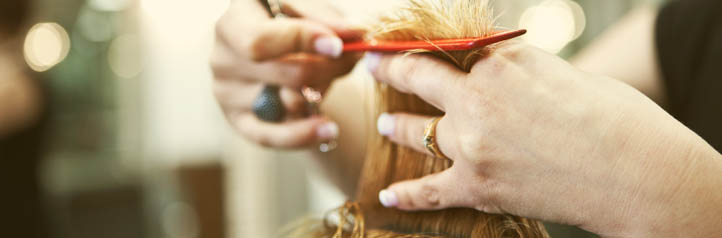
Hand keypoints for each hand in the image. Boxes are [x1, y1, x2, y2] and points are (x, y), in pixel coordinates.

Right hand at [211, 0, 361, 147]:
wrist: (274, 47)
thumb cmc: (288, 17)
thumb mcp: (301, 5)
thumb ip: (323, 17)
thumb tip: (353, 35)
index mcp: (232, 21)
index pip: (260, 41)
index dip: (302, 43)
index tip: (338, 46)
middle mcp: (222, 57)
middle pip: (287, 75)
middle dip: (330, 67)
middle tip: (354, 58)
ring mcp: (227, 92)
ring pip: (289, 104)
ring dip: (321, 91)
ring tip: (330, 75)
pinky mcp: (237, 119)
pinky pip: (270, 137)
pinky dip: (303, 135)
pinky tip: (328, 130)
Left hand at [368, 43, 721, 236]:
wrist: (639, 174)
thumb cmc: (616, 118)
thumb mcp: (563, 74)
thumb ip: (517, 71)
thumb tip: (494, 69)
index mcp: (502, 62)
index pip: (448, 47)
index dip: (420, 44)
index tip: (402, 43)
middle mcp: (477, 98)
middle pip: (419, 78)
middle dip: (392, 71)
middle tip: (374, 67)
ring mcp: (472, 144)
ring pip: (418, 131)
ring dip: (398, 127)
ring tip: (386, 125)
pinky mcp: (478, 186)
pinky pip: (429, 191)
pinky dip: (407, 194)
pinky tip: (388, 195)